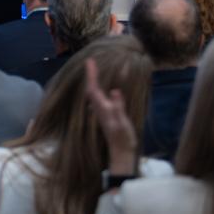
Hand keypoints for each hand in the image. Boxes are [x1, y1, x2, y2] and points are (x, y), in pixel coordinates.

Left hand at [84, 56, 138, 172]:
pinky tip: (103, 87)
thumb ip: (118, 107)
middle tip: (91, 62)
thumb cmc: (122, 137)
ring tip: (96, 71)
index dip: (91, 74)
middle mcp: (98, 108)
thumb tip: (114, 91)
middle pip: (91, 88)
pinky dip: (99, 88)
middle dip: (91, 75)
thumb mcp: (122, 122)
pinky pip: (99, 97)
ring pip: (94, 93)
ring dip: (94, 81)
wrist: (121, 152)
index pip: (93, 87)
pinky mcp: (106, 114)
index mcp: (101, 107)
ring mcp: (101, 112)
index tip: (90, 61)